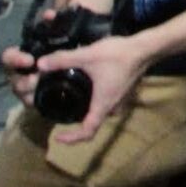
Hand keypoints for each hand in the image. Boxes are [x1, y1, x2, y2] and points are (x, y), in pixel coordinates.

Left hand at [31, 30, 148, 142]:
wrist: (146, 48)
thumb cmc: (119, 56)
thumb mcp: (88, 56)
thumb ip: (63, 59)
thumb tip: (40, 64)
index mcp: (103, 105)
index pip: (88, 132)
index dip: (72, 139)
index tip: (58, 137)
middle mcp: (112, 107)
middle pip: (92, 122)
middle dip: (76, 121)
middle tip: (59, 112)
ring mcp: (120, 101)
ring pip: (99, 111)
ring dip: (86, 109)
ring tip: (71, 99)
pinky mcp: (124, 92)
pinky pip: (106, 102)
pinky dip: (95, 100)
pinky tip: (88, 86)